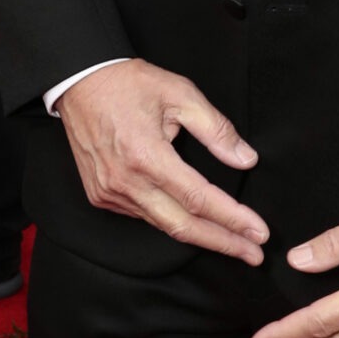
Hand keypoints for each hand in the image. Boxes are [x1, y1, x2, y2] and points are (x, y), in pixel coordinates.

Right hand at [57, 59, 266, 263]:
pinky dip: (170, 221)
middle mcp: (126, 181)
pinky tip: (192, 222)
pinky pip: (143, 216)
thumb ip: (216, 129)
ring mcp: (110, 193)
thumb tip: (246, 159)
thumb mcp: (180, 94)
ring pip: (163, 225)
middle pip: (183, 226)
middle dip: (223, 243)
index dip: (233, 219)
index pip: (199, 199)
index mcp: (146, 156)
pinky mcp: (101, 196)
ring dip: (200, 236)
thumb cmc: (128, 84)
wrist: (79, 83)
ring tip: (232, 242)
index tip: (259, 232)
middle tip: (254, 254)